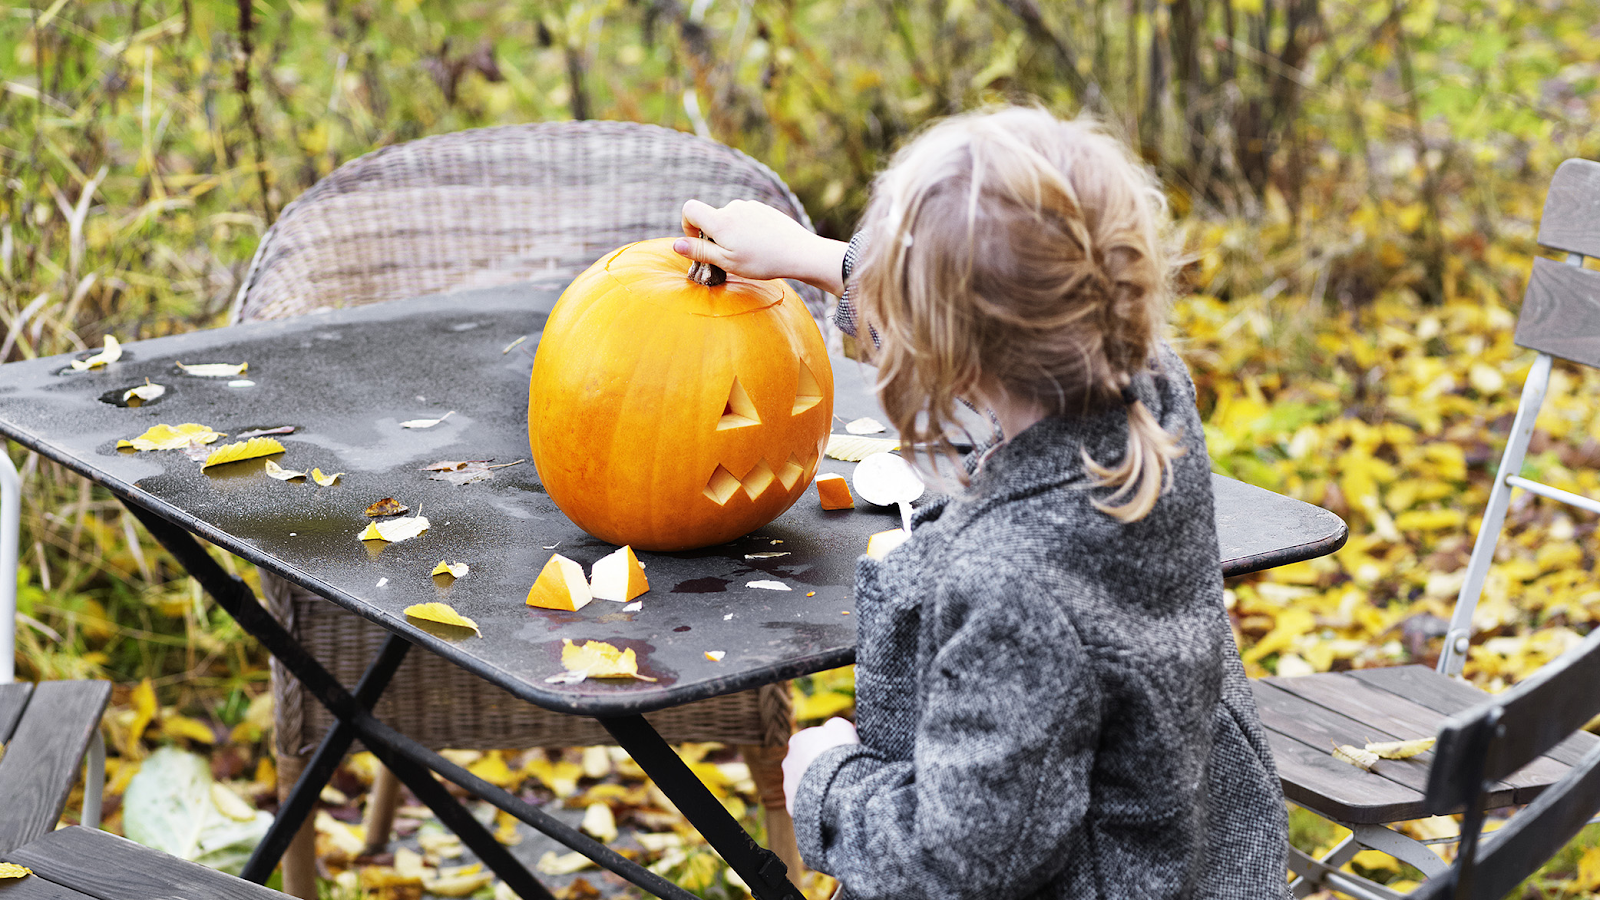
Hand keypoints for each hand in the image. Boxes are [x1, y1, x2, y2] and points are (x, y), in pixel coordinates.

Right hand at [675, 199, 847, 294]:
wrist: (800, 252)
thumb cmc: (763, 261)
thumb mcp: (727, 262)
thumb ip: (700, 252)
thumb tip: (676, 245)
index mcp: (720, 220)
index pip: (689, 208)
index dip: (687, 225)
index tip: (698, 243)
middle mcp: (733, 207)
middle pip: (712, 217)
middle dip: (714, 236)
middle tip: (731, 258)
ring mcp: (750, 206)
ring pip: (730, 219)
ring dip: (732, 234)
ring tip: (751, 254)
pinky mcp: (764, 209)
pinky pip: (746, 218)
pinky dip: (747, 231)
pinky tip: (763, 246)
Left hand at [782, 716, 859, 814]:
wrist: (837, 787)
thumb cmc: (841, 754)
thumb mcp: (842, 727)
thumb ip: (833, 725)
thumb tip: (833, 728)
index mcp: (797, 741)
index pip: (812, 741)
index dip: (828, 746)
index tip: (840, 752)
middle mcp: (788, 762)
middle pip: (805, 762)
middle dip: (819, 765)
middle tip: (838, 771)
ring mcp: (788, 785)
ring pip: (803, 783)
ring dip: (816, 784)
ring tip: (835, 788)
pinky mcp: (792, 805)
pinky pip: (804, 802)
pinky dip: (814, 802)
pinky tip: (828, 802)